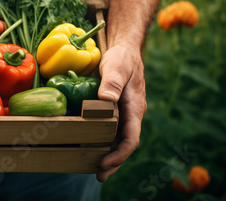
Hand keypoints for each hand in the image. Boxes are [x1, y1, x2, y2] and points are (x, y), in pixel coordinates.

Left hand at [96, 44, 146, 181]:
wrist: (124, 50)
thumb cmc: (122, 58)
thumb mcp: (117, 66)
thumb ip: (113, 82)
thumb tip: (106, 99)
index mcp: (134, 108)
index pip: (131, 137)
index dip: (119, 153)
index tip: (105, 162)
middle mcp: (130, 114)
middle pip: (125, 144)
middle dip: (114, 161)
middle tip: (99, 175)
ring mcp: (123, 113)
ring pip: (118, 139)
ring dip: (108, 154)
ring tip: (93, 168)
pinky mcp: (114, 110)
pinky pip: (111, 130)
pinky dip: (103, 141)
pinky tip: (90, 146)